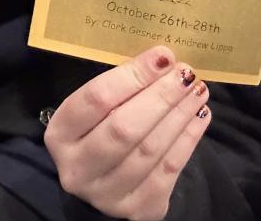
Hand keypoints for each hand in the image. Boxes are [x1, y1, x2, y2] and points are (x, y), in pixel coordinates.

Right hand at [45, 46, 210, 220]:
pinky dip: (188, 139)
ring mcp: (107, 195)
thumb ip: (120, 89)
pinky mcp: (137, 210)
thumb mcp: (95, 111)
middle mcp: (77, 169)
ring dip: (179, 115)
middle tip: (186, 74)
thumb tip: (163, 60)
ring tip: (198, 90)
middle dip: (161, 96)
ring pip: (149, 150)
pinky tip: (200, 115)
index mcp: (60, 134)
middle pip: (124, 128)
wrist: (104, 183)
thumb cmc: (100, 131)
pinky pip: (168, 170)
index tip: (163, 55)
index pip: (96, 99)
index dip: (133, 75)